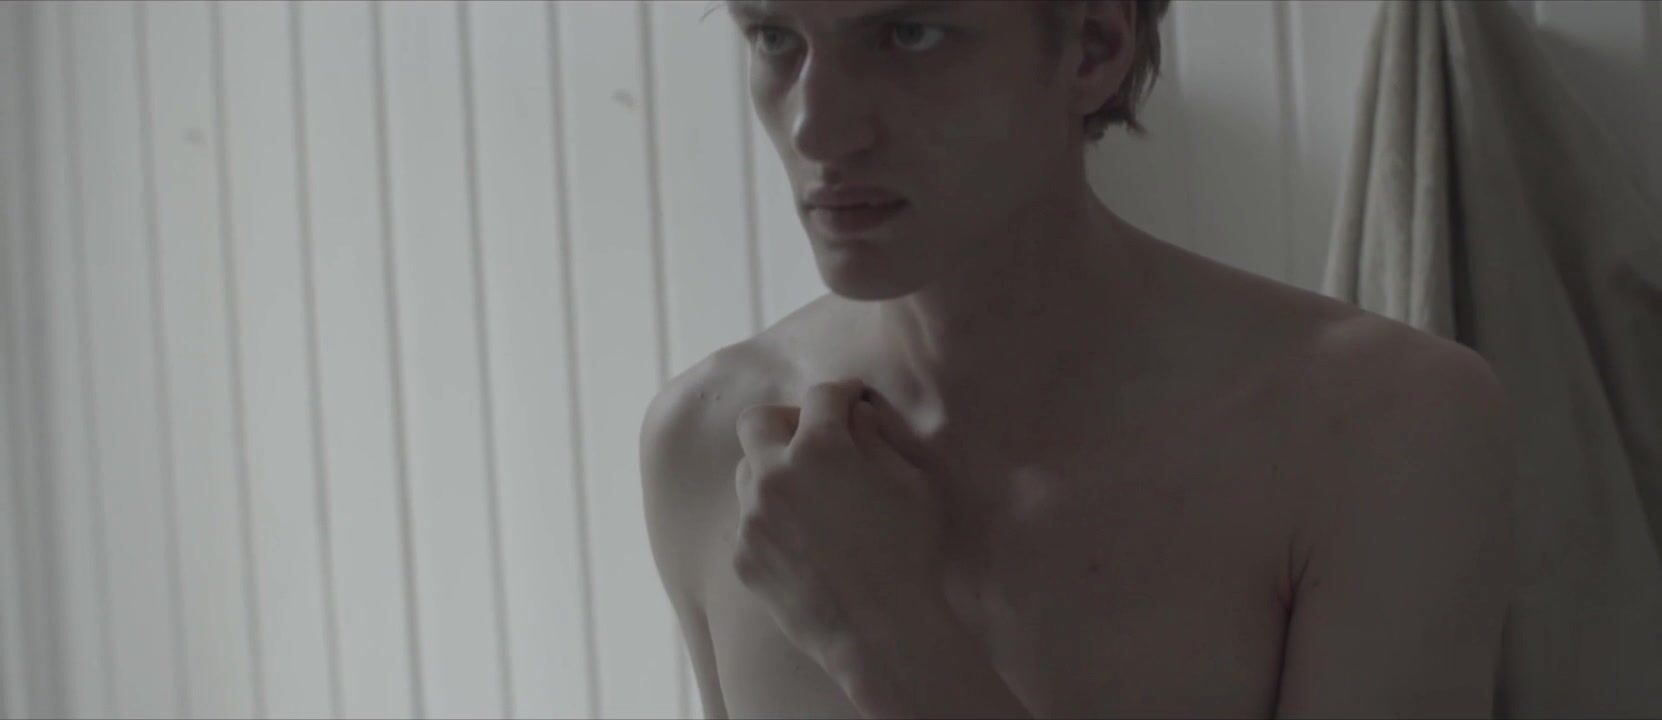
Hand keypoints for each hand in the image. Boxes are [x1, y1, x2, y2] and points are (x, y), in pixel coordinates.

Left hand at [732, 379, 948, 667]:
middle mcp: (774, 475)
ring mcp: (752, 518)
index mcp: (818, 448)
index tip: (852, 399)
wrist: (882, 632)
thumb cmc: (908, 553)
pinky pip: (750, 523)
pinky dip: (773, 520)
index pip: (821, 396)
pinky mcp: (743, 557)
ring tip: (811, 496)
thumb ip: (876, 438)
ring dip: (775, 471)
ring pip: (748, 472)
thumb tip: (854, 414)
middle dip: (787, 420)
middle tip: (817, 438)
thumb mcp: (909, 483)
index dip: (843, 392)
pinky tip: (805, 543)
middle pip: (758, 421)